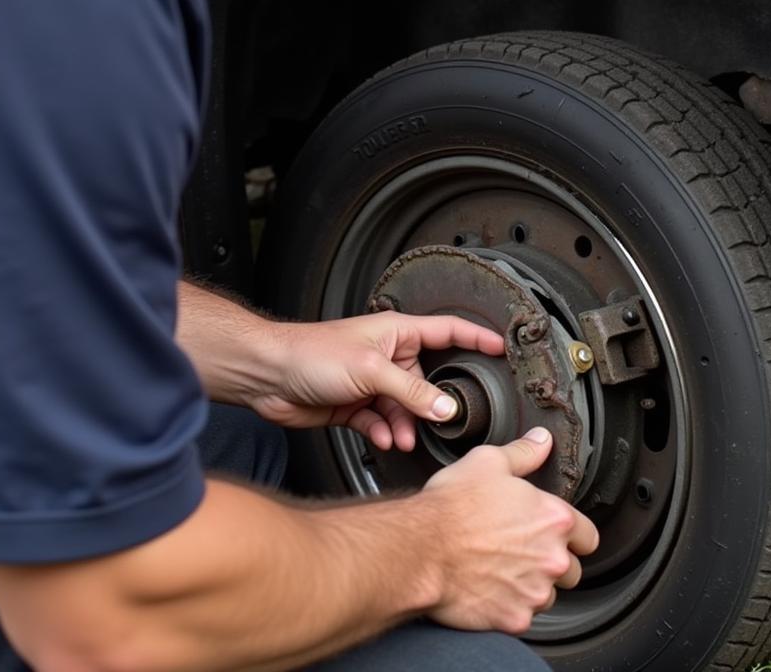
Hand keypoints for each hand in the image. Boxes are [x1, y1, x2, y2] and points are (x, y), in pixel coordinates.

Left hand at [247, 311, 505, 449]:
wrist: (269, 375)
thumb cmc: (312, 353)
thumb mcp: (371, 370)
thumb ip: (412, 392)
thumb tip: (446, 408)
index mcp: (398, 332)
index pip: (449, 330)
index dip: (477, 338)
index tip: (502, 349)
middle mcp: (388, 355)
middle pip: (427, 381)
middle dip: (432, 405)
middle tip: (443, 422)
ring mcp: (372, 382)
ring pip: (405, 408)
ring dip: (405, 425)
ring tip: (401, 438)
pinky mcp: (355, 405)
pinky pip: (382, 423)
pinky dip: (383, 433)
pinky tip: (379, 439)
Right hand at [422, 427, 599, 634]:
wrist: (420, 549)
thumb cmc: (452, 506)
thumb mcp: (487, 462)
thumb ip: (523, 453)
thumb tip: (542, 441)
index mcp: (554, 519)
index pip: (588, 537)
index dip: (572, 535)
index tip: (552, 534)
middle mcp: (552, 558)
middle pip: (571, 569)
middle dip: (551, 562)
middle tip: (520, 550)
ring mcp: (534, 592)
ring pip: (547, 595)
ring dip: (531, 585)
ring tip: (500, 569)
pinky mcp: (514, 619)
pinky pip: (522, 616)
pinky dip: (509, 606)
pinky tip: (488, 588)